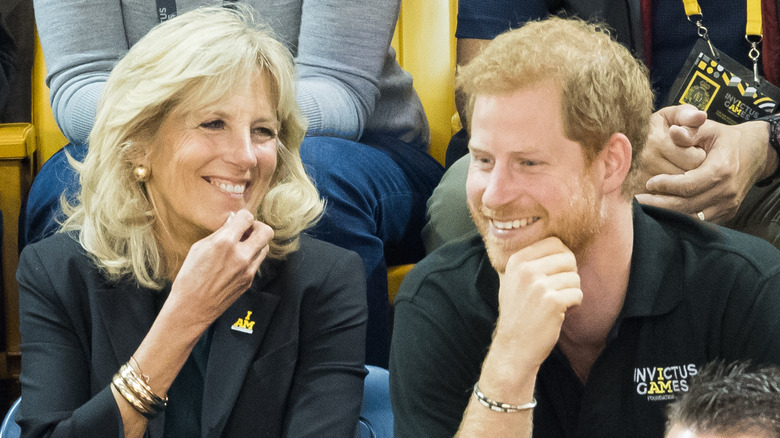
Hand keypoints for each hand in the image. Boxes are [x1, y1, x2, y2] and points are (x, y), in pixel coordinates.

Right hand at [167, 209, 273, 326]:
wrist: (192, 307)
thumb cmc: (190, 277)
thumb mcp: (199, 248)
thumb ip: (219, 233)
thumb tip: (232, 222)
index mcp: (225, 243)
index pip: (247, 218)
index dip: (243, 216)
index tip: (238, 219)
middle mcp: (240, 255)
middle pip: (266, 232)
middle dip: (257, 227)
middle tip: (246, 230)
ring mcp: (248, 270)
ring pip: (265, 247)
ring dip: (256, 242)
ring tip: (242, 245)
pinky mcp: (249, 281)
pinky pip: (257, 262)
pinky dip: (250, 257)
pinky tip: (237, 260)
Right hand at [489, 237, 581, 374]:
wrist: (514, 346)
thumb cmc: (518, 313)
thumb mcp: (512, 281)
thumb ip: (529, 261)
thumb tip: (558, 244)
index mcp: (517, 260)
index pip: (554, 243)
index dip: (562, 258)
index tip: (555, 275)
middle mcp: (526, 270)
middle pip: (568, 257)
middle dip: (569, 274)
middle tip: (559, 290)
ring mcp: (539, 285)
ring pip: (575, 277)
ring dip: (571, 292)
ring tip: (557, 304)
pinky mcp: (552, 302)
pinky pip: (578, 294)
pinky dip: (574, 305)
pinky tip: (560, 313)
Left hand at [636, 113, 769, 222]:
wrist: (755, 153)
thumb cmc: (725, 139)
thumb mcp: (709, 128)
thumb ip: (691, 130)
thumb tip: (674, 131)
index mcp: (722, 170)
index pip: (688, 185)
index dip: (666, 185)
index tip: (649, 181)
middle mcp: (726, 192)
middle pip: (687, 206)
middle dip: (660, 205)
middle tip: (637, 201)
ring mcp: (728, 206)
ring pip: (693, 218)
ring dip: (668, 215)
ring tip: (646, 209)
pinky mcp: (726, 214)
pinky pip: (701, 222)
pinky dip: (681, 220)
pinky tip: (663, 214)